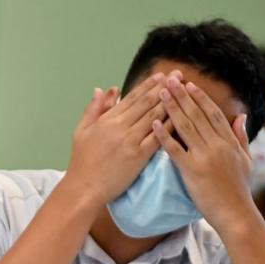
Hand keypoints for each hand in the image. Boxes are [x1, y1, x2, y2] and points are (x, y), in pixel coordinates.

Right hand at [59, 72, 177, 206]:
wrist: (85, 187)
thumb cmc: (82, 161)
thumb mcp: (81, 131)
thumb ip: (93, 109)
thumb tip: (102, 89)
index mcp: (107, 119)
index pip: (131, 97)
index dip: (148, 85)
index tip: (161, 75)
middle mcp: (120, 126)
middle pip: (146, 103)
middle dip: (164, 88)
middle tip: (178, 75)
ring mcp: (131, 141)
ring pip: (154, 117)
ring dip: (170, 102)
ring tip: (183, 91)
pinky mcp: (139, 156)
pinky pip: (158, 137)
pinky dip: (169, 126)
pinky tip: (180, 118)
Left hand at [152, 77, 255, 234]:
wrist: (235, 214)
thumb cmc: (239, 189)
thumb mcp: (246, 159)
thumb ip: (241, 137)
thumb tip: (241, 116)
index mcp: (229, 142)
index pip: (213, 113)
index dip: (200, 98)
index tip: (189, 85)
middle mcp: (217, 145)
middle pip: (197, 115)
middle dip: (182, 96)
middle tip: (169, 80)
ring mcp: (205, 157)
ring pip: (186, 127)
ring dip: (172, 108)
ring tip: (160, 94)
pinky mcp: (192, 171)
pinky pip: (175, 150)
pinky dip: (164, 136)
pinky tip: (154, 124)